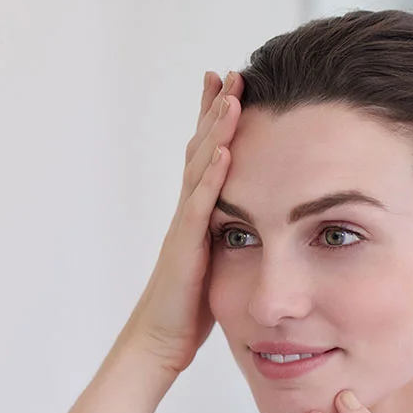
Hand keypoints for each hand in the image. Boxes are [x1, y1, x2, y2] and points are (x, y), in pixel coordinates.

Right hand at [119, 70, 242, 374]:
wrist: (159, 339)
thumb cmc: (187, 308)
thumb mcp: (216, 264)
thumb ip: (228, 238)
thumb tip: (252, 224)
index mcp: (197, 216)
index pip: (206, 159)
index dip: (214, 124)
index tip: (229, 89)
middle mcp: (187, 213)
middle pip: (199, 150)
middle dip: (214, 110)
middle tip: (228, 73)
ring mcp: (183, 228)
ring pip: (199, 169)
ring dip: (215, 130)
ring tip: (231, 94)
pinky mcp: (184, 248)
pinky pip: (199, 207)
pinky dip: (211, 177)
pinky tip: (223, 150)